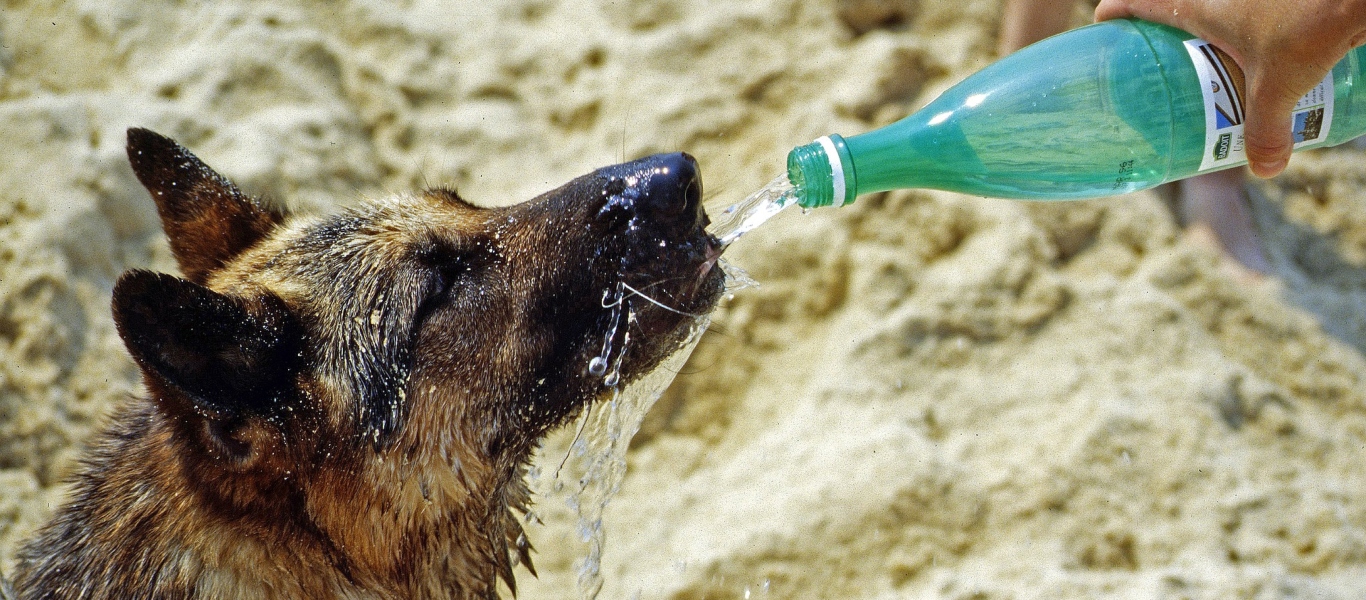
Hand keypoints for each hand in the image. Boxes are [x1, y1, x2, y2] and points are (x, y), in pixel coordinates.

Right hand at [1095, 0, 1365, 177]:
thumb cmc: (1309, 22)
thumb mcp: (1281, 86)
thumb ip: (1266, 130)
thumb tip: (1265, 169)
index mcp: (1196, 5)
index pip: (1136, 1)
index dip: (1115, 12)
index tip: (1104, 25)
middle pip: (1172, 3)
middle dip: (1163, 27)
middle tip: (1161, 57)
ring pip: (1212, 6)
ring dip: (1208, 25)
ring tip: (1212, 57)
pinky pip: (1246, 8)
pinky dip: (1244, 21)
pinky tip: (1262, 42)